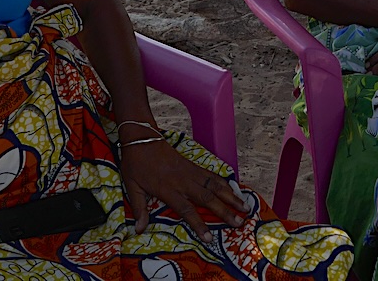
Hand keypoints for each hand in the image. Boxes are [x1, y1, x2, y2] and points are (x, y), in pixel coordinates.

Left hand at [120, 136, 246, 234]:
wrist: (142, 138)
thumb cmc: (136, 164)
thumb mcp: (132, 187)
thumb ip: (138, 209)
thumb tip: (138, 230)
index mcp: (168, 189)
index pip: (187, 210)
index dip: (199, 225)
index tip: (209, 238)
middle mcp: (183, 181)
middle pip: (208, 198)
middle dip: (225, 211)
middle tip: (239, 222)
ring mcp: (190, 172)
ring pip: (214, 185)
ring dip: (231, 196)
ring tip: (245, 206)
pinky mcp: (193, 165)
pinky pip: (211, 175)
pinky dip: (224, 183)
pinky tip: (234, 189)